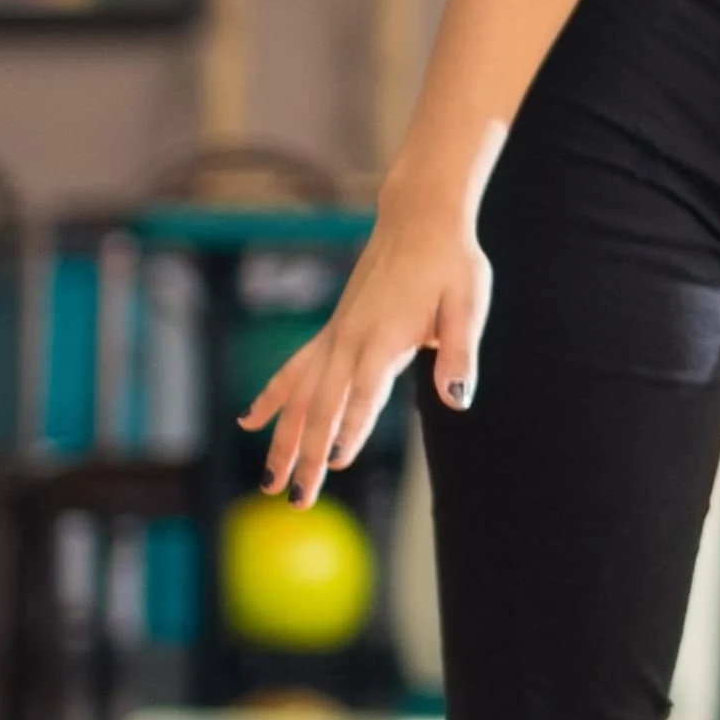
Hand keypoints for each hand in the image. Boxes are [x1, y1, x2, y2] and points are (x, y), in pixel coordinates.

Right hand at [238, 206, 490, 503]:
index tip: (334, 463)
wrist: (419, 219)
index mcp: (383, 339)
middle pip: (322, 407)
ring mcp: (336, 336)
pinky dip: (271, 398)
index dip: (351, 427)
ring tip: (269, 483)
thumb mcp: (468, 304)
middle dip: (307, 455)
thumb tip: (458, 398)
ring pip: (300, 396)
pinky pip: (294, 370)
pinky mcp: (333, 331)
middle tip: (295, 500)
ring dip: (283, 440)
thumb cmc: (452, 263)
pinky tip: (250, 423)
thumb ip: (459, 353)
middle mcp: (350, 341)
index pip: (363, 393)